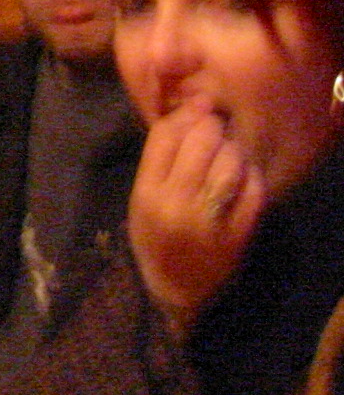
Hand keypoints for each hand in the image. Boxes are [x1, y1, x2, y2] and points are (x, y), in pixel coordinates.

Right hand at [127, 97, 266, 337]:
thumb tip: (189, 113)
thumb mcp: (142, 198)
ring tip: (231, 151)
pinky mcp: (236, 236)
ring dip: (234, 150)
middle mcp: (175, 205)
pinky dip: (253, 176)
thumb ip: (159, 160)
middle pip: (200, 144)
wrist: (171, 289)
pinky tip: (245, 174)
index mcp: (146, 194)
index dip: (186, 113)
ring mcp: (208, 222)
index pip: (165, 137)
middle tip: (217, 126)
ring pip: (229, 164)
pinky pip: (252, 192)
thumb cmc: (154, 237)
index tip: (201, 105)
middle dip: (213, 127)